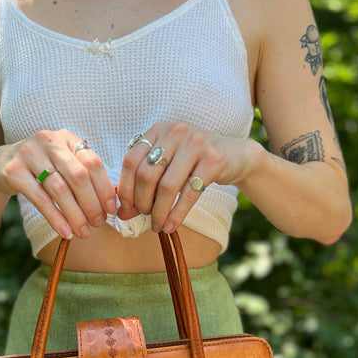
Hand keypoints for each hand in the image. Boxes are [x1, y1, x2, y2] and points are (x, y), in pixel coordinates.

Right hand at [0, 129, 116, 238]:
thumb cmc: (40, 170)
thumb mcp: (63, 165)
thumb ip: (86, 177)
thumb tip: (116, 200)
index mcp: (66, 138)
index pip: (93, 163)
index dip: (105, 188)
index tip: (111, 210)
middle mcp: (48, 141)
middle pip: (78, 176)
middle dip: (92, 204)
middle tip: (98, 224)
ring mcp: (29, 154)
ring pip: (60, 190)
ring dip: (75, 215)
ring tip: (83, 232)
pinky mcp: (13, 171)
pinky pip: (40, 199)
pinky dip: (56, 218)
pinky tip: (65, 232)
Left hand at [118, 121, 252, 232]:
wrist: (235, 156)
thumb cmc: (194, 164)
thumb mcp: (168, 166)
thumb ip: (144, 184)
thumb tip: (122, 214)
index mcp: (159, 130)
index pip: (130, 161)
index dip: (125, 189)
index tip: (126, 209)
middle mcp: (175, 132)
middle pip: (146, 175)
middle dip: (142, 202)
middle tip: (145, 217)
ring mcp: (196, 143)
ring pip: (166, 186)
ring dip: (159, 212)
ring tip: (157, 225)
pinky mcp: (213, 159)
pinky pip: (189, 194)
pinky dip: (177, 214)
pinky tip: (171, 226)